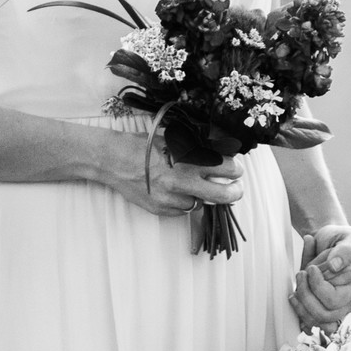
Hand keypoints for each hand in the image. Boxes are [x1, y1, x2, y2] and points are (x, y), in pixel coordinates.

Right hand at [103, 130, 241, 217]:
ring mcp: (172, 200)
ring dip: (203, 196)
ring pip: (202, 204)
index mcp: (187, 161)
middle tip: (236, 188)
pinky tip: (175, 190)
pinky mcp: (162, 210)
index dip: (235, 170)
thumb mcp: (173, 140)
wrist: (114, 161)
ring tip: (195, 185)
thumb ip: (196, 149)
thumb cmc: (143, 146)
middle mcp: (182, 183)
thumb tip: (221, 153)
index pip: (226, 169)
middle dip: (235, 191)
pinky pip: (183, 210)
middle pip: (224, 195)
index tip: (236, 170)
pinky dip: (184, 201)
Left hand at [291, 222, 350, 328]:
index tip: (310, 269)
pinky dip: (300, 313)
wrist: (328, 242)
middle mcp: (349, 303)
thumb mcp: (348, 236)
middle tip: (300, 275)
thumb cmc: (339, 239)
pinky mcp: (324, 312)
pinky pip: (311, 324)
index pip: (334, 299)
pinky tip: (295, 298)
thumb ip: (346, 250)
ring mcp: (337, 310)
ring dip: (300, 305)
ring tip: (296, 286)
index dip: (318, 286)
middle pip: (324, 314)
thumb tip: (334, 266)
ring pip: (316, 322)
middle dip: (306, 295)